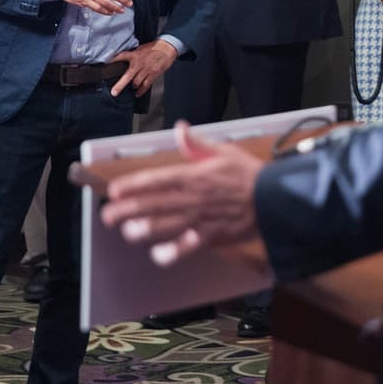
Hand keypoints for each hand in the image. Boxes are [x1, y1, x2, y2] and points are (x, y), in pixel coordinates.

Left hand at [101, 121, 267, 266]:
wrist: (274, 198)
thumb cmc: (249, 174)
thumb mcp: (224, 151)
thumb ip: (197, 143)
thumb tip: (180, 128)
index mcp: (194, 175)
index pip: (157, 179)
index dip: (134, 185)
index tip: (116, 190)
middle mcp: (193, 197)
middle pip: (154, 204)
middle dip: (128, 210)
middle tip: (108, 216)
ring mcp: (201, 218)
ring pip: (166, 225)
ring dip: (144, 229)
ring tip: (128, 232)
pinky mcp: (211, 235)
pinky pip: (188, 245)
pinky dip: (172, 251)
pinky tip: (158, 255)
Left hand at [110, 39, 178, 96]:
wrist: (167, 48)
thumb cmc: (153, 48)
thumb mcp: (140, 49)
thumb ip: (132, 55)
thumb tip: (123, 61)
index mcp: (135, 55)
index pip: (121, 57)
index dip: (112, 60)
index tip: (105, 65)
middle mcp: (139, 64)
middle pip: (128, 76)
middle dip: (120, 85)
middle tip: (114, 92)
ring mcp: (146, 70)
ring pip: (136, 83)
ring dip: (133, 86)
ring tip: (132, 87)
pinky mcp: (153, 74)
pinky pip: (145, 85)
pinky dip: (141, 91)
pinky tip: (137, 93)